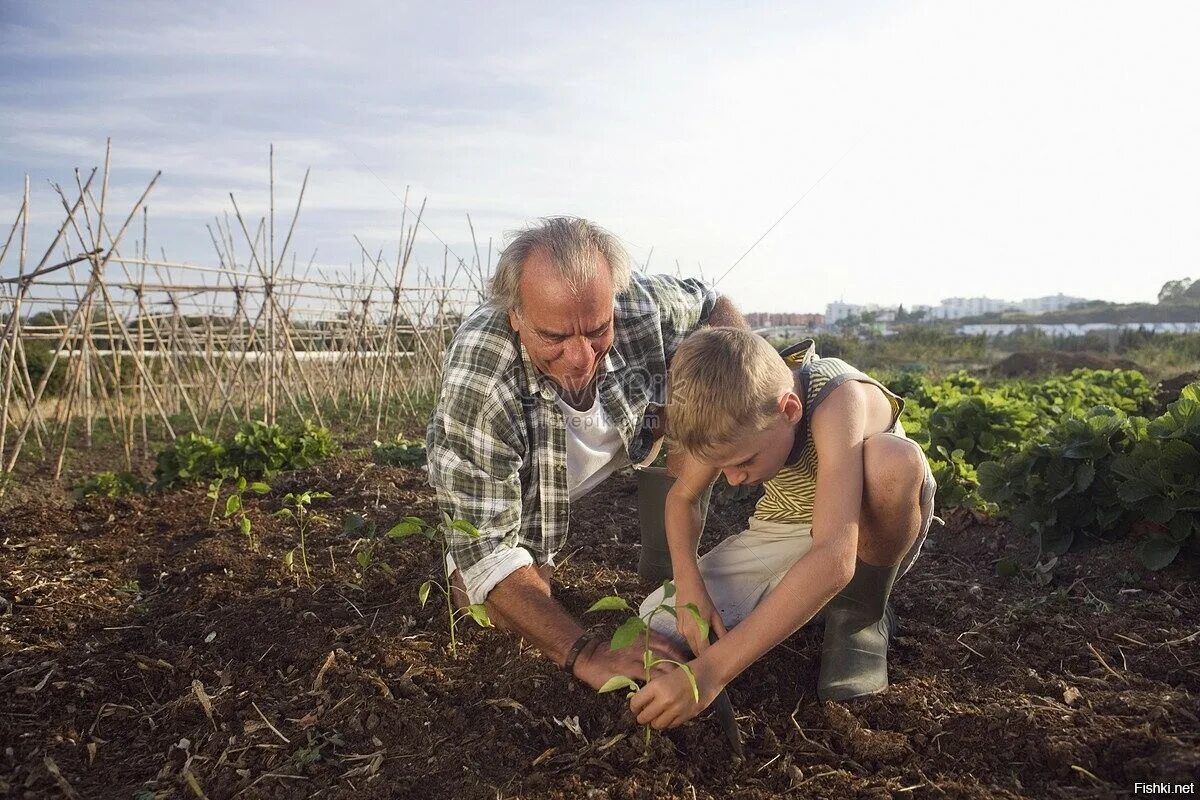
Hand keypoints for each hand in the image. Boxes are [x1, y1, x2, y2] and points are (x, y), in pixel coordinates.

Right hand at [573, 629, 687, 690]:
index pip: (667, 643)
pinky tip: (664, 690)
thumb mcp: (628, 644)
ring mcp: (634, 656)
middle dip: (680, 664)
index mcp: (641, 638)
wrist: (588, 657)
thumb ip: (643, 647)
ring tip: (682, 685)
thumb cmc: (609, 653)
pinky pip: (646, 675)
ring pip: (659, 663)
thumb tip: (662, 659)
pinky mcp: (627, 669)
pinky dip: (657, 682)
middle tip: (691, 675)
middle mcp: (640, 644)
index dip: (680, 653)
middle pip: (667, 653)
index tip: (690, 662)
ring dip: (672, 674)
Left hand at [630, 657, 723, 729]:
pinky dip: (667, 722)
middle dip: (642, 717)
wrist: (708, 673)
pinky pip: (670, 726)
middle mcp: (664, 700)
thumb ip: (651, 690)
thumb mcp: (664, 676)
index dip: (634, 706)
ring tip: (657, 715)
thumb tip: (639, 702)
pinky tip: (669, 715)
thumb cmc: (685, 671)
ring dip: (655, 722)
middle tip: (645, 713)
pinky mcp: (686, 716)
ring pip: (656, 725)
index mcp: (657, 686)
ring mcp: (676, 710)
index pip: (636, 703)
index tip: (636, 707)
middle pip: (644, 718)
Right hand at [674, 577, 727, 657]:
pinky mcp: (678, 627)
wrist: (687, 586)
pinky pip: (686, 638)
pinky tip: (699, 633)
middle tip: (714, 653)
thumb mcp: (715, 615)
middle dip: (704, 654)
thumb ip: (720, 631)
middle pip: (696, 651)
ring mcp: (681, 631)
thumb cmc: (703, 599)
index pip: (704, 652)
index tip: (717, 659)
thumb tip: (726, 642)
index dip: (710, 657)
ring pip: (691, 645)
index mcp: (698, 631)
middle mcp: (687, 633)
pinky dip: (693, 639)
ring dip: (698, 646)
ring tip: (708, 644)